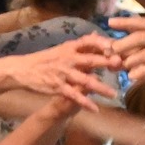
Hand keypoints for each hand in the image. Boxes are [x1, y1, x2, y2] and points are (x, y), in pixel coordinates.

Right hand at [5, 33, 122, 109]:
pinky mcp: (58, 87)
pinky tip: (95, 108)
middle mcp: (68, 59)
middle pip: (90, 60)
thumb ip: (81, 46)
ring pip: (85, 80)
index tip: (115, 46)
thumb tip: (97, 36)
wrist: (24, 69)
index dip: (102, 43)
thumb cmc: (46, 59)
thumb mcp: (63, 49)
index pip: (88, 42)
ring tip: (114, 94)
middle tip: (120, 66)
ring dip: (100, 87)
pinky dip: (85, 102)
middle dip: (106, 63)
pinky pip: (74, 95)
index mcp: (70, 47)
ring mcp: (63, 73)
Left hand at [105, 14, 144, 82]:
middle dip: (122, 43)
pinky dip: (141, 72)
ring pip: (143, 53)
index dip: (124, 22)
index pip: (141, 22)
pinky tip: (131, 77)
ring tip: (119, 66)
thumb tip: (134, 38)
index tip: (110, 22)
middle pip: (138, 37)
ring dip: (129, 60)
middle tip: (110, 48)